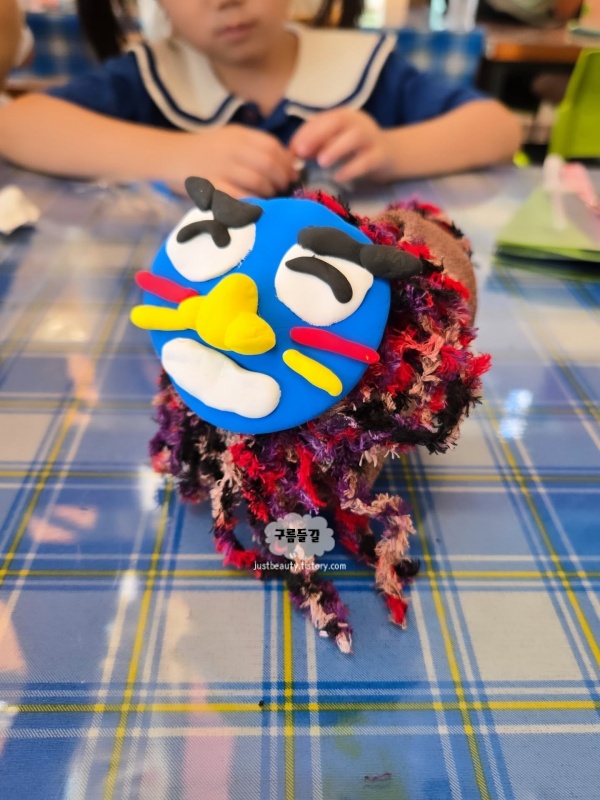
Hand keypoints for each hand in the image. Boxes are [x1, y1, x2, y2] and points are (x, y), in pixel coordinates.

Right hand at [166, 125, 298, 198]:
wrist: (171, 156)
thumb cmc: (205, 151)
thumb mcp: (230, 138)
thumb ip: (255, 147)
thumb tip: (288, 163)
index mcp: (239, 135)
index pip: (272, 146)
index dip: (287, 163)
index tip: (292, 174)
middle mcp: (232, 149)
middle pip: (269, 164)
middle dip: (282, 180)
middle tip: (283, 189)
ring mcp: (222, 168)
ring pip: (258, 181)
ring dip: (270, 192)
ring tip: (270, 197)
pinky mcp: (213, 187)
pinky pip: (240, 196)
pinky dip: (253, 202)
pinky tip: (256, 205)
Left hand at [290, 108, 395, 183]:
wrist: (391, 155)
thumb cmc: (356, 150)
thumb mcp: (335, 143)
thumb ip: (317, 145)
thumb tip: (294, 154)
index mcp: (343, 117)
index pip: (320, 119)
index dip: (304, 133)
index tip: (292, 150)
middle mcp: (358, 122)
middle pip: (337, 122)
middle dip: (317, 135)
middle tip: (301, 152)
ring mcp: (371, 138)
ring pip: (354, 138)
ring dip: (336, 148)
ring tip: (322, 162)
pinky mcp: (381, 156)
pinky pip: (366, 161)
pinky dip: (351, 169)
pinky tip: (339, 177)